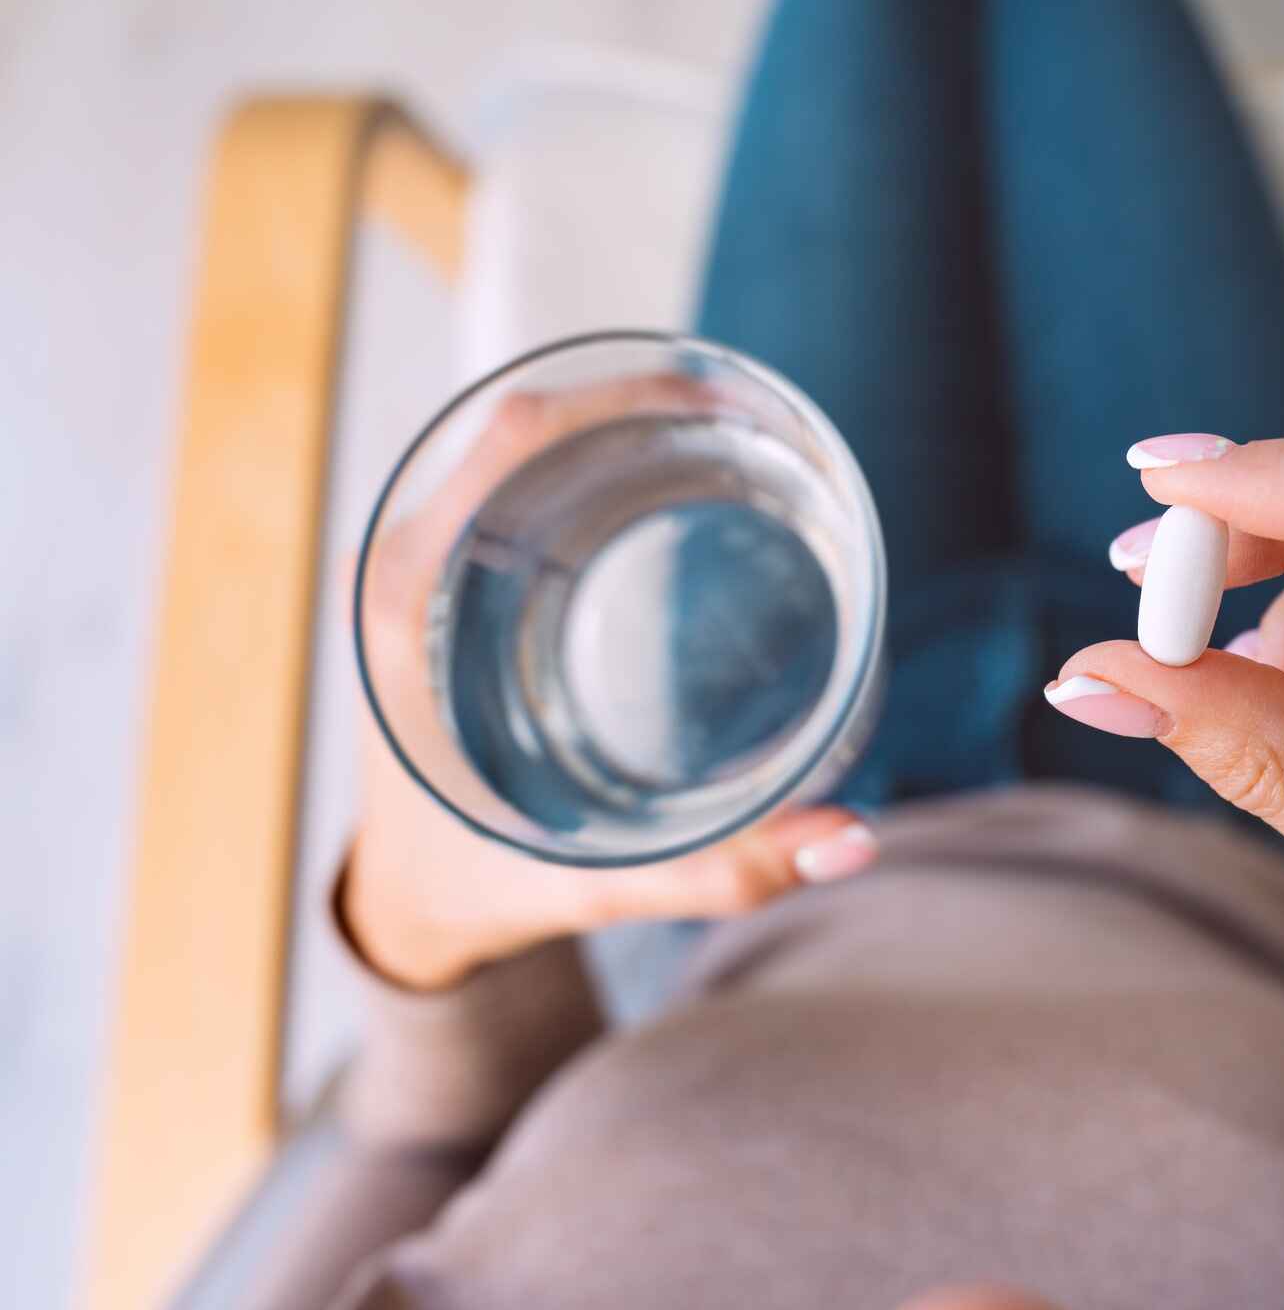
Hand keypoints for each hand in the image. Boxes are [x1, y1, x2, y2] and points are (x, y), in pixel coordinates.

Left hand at [344, 381, 876, 990]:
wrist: (403, 910)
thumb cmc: (478, 891)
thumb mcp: (597, 883)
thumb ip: (724, 868)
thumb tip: (853, 839)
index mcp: (410, 609)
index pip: (511, 442)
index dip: (621, 399)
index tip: (727, 406)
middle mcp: (403, 567)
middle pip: (526, 428)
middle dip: (645, 408)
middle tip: (756, 429)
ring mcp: (420, 566)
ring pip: (525, 449)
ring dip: (626, 432)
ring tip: (735, 444)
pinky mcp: (448, 580)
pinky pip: (521, 487)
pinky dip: (604, 468)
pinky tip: (685, 483)